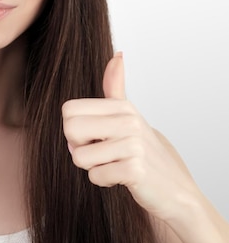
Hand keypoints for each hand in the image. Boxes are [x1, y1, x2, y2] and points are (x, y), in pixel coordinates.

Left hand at [62, 53, 198, 221]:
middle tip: (100, 153)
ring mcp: (133, 145)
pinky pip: (95, 176)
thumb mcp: (129, 115)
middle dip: (78, 147)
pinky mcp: (134, 169)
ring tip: (114, 164)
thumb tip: (118, 54)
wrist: (174, 187)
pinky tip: (122, 177)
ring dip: (93, 167)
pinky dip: (104, 181)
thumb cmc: (145, 152)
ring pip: (80, 157)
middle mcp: (128, 121)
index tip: (94, 137)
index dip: (74, 129)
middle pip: (70, 129)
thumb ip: (116, 87)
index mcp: (122, 107)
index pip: (68, 110)